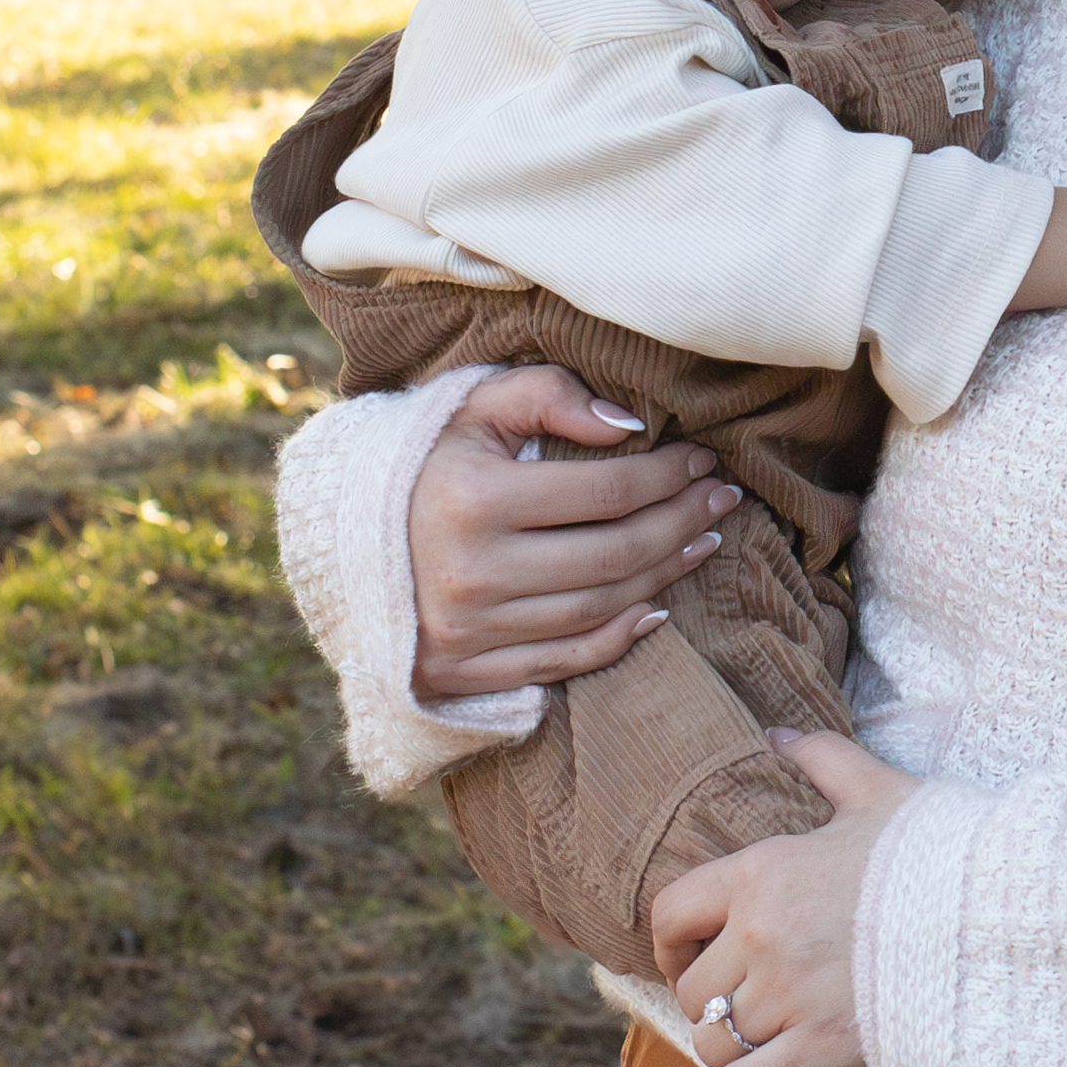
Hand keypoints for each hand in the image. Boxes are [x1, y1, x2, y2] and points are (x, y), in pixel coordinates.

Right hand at [403, 367, 725, 707]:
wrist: (344, 545)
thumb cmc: (425, 465)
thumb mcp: (471, 409)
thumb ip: (546, 394)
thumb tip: (629, 425)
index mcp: (471, 497)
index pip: (605, 490)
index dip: (668, 474)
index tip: (701, 459)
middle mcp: (470, 571)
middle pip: (614, 553)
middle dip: (682, 522)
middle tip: (721, 498)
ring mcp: (470, 631)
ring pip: (600, 607)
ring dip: (665, 574)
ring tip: (701, 539)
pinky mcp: (469, 672)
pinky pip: (566, 660)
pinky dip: (620, 637)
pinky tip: (657, 606)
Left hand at [648, 732, 919, 1066]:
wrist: (1003, 914)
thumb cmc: (939, 852)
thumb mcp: (879, 792)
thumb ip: (821, 759)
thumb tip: (775, 735)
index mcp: (762, 872)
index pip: (670, 914)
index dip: (669, 944)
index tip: (687, 957)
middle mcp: (763, 936)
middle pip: (692, 989)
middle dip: (710, 999)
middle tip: (740, 1002)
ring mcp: (790, 997)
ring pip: (712, 1042)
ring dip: (728, 1046)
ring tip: (756, 1041)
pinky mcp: (823, 1049)